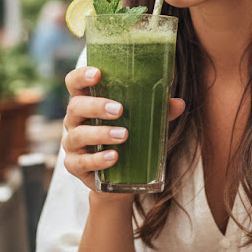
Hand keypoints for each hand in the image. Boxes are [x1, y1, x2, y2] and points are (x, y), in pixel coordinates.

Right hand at [62, 66, 184, 192]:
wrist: (119, 178)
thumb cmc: (128, 138)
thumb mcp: (142, 122)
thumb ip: (158, 111)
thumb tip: (179, 103)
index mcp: (87, 102)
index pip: (74, 83)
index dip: (81, 76)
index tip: (98, 74)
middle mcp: (75, 120)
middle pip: (75, 106)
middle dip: (96, 106)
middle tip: (119, 109)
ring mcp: (72, 144)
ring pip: (77, 135)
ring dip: (100, 133)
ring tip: (124, 135)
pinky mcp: (74, 166)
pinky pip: (81, 162)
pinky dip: (97, 159)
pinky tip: (114, 157)